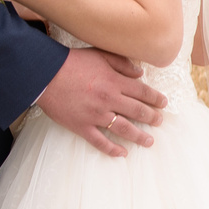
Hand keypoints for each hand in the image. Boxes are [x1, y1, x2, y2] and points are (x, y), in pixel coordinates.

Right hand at [32, 46, 164, 156]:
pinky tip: (122, 153)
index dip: (156, 98)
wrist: (44, 75)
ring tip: (149, 141)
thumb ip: (121, 63)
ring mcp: (96, 115)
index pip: (142, 92)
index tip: (164, 103)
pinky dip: (112, 149)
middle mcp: (109, 100)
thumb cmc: (71, 62)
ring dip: (139, 136)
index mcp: (114, 82)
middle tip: (160, 121)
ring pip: (124, 129)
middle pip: (138, 111)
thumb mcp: (99, 55)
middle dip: (152, 117)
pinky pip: (100, 142)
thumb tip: (140, 73)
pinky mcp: (82, 126)